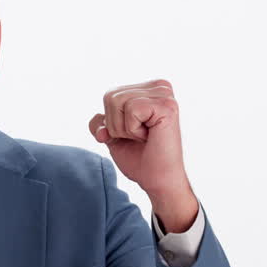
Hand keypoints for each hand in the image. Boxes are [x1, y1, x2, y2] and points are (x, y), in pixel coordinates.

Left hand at [88, 79, 194, 219]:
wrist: (157, 180)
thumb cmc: (140, 158)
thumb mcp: (113, 137)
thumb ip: (101, 123)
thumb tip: (100, 125)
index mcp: (148, 89)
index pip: (110, 95)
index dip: (112, 121)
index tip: (133, 134)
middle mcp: (159, 87)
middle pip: (111, 96)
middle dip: (116, 124)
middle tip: (139, 137)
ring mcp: (165, 94)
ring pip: (118, 101)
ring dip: (125, 128)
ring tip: (145, 136)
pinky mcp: (167, 106)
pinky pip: (131, 109)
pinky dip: (133, 129)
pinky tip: (150, 136)